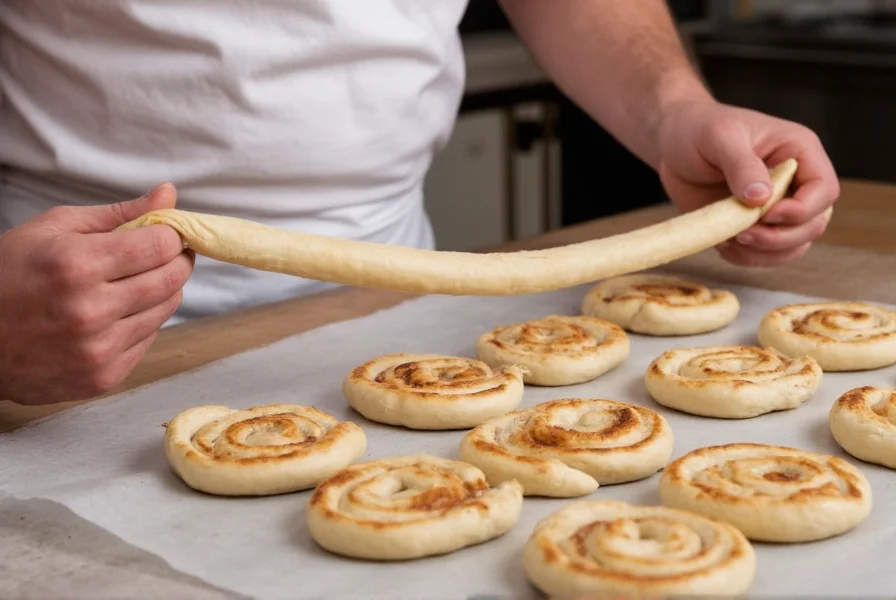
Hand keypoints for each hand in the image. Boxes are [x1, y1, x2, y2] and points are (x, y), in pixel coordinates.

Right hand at [0, 184, 193, 404]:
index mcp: (78, 264)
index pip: (161, 245)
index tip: (166, 233)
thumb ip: (119, 213)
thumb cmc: (8, 274)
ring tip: (134, 282)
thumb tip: (169, 194)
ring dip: (161, 292)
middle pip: (171, 278)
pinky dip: (143, 322)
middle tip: (163, 255)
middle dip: (176, 261)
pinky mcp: (104, 376)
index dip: (171, 235)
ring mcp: (99, 349)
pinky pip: (149, 339)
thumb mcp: (54, 228)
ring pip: (166, 309)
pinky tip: (116, 314)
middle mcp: (91, 310)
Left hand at [656, 99, 839, 265]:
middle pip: (814, 224)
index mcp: (799, 152)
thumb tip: (761, 198)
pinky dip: (749, 258)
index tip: (766, 215)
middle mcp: (795, 182)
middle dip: (780, 238)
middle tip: (742, 234)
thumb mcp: (719, 137)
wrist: (674, 143)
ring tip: (730, 242)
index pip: (824, 190)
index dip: (802, 210)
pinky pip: (767, 254)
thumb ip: (742, 165)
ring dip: (764, 253)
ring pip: (794, 245)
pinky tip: (724, 247)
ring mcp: (776, 207)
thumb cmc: (699, 128)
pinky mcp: (754, 225)